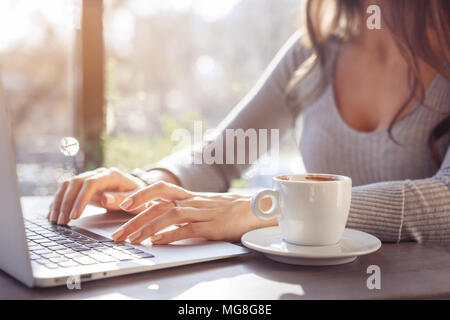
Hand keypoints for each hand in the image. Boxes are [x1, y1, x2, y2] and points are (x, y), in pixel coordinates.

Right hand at [47, 168, 178, 224]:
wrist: (140, 190)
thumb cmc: (140, 197)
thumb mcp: (137, 200)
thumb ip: (122, 199)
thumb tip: (104, 198)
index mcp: (112, 176)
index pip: (91, 183)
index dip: (81, 199)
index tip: (75, 216)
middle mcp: (99, 174)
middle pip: (75, 182)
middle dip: (66, 202)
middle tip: (62, 222)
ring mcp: (90, 178)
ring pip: (68, 185)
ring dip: (59, 202)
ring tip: (55, 221)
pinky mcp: (84, 186)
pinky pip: (67, 190)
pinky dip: (59, 202)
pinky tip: (53, 215)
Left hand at [111, 181, 276, 244]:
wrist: (255, 209)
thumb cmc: (227, 210)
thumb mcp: (201, 207)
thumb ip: (181, 210)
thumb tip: (157, 216)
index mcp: (189, 196)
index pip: (160, 189)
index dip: (140, 194)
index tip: (122, 205)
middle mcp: (193, 201)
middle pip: (159, 202)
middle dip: (135, 216)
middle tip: (118, 233)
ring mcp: (202, 212)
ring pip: (169, 214)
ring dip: (147, 227)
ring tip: (132, 240)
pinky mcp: (212, 226)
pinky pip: (188, 229)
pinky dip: (170, 235)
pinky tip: (157, 242)